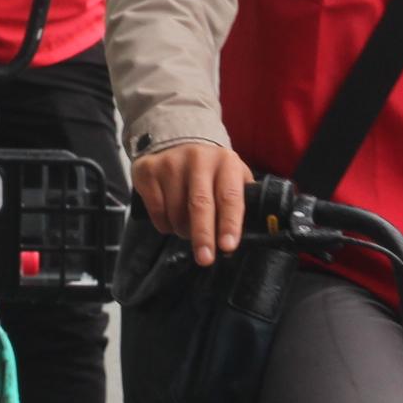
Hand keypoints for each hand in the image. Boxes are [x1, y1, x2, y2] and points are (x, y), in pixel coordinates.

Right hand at [132, 141, 253, 266]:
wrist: (176, 143)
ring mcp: (170, 163)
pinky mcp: (148, 170)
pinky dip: (164, 224)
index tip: (228, 247)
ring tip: (188, 230)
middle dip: (203, 235)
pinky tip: (170, 219)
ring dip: (183, 230)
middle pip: (200, 204)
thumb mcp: (232, 177)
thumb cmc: (211, 171)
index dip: (229, 224)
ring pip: (176, 211)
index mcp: (225, 163)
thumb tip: (254, 234)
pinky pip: (156, 209)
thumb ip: (242, 200)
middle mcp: (197, 159)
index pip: (229, 197)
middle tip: (205, 259)